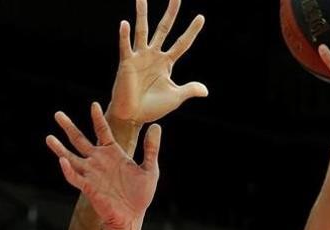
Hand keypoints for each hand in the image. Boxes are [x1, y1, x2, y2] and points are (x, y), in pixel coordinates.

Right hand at [46, 103, 161, 229]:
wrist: (132, 218)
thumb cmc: (140, 196)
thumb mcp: (150, 169)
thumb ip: (151, 149)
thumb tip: (156, 126)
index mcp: (112, 154)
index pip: (102, 131)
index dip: (97, 118)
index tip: (93, 104)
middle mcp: (98, 161)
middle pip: (80, 140)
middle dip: (68, 127)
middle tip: (57, 114)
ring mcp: (91, 174)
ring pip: (71, 157)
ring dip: (60, 148)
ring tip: (49, 137)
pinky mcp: (88, 187)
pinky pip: (75, 177)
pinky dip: (68, 170)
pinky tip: (62, 161)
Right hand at [109, 0, 206, 123]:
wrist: (132, 117)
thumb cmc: (152, 108)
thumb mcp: (175, 98)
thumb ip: (189, 90)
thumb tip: (205, 91)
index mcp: (166, 63)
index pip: (182, 43)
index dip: (191, 31)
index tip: (201, 17)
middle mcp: (153, 55)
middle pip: (164, 29)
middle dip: (170, 14)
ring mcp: (139, 57)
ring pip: (142, 31)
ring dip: (142, 14)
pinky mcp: (126, 63)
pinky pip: (125, 46)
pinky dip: (124, 35)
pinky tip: (125, 23)